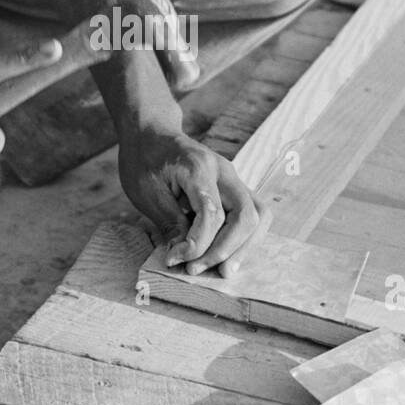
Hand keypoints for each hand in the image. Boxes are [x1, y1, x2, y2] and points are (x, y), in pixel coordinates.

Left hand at [119, 127, 263, 277]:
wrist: (151, 134)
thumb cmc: (145, 160)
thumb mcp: (147, 192)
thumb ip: (170, 222)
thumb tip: (185, 256)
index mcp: (198, 168)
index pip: (212, 213)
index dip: (198, 243)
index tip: (176, 259)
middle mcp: (224, 171)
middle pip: (246, 214)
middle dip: (226, 249)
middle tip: (199, 270)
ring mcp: (234, 178)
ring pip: (260, 215)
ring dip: (244, 247)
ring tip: (221, 270)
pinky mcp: (235, 188)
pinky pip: (254, 214)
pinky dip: (244, 239)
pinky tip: (226, 256)